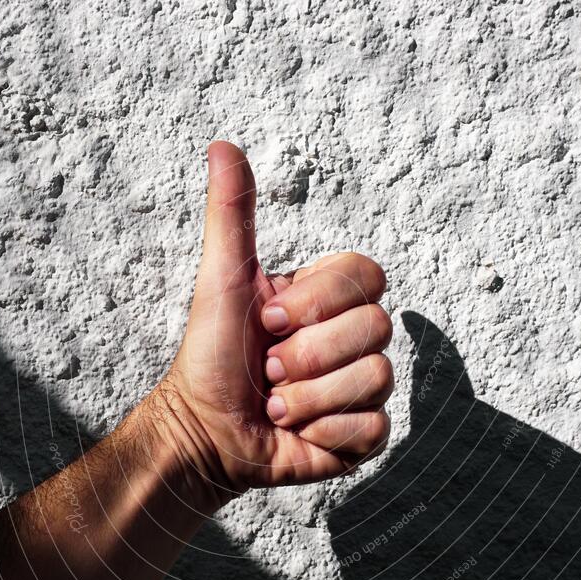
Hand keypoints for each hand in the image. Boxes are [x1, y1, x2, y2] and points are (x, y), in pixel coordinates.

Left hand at [147, 141, 392, 504]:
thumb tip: (222, 145)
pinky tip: (295, 433)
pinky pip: (373, 427)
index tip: (269, 318)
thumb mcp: (222, 279)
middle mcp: (353, 339)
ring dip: (309, 397)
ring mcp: (362, 387)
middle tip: (269, 367)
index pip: (369, 276)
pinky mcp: (363, 434)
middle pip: (376, 328)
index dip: (319, 301)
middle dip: (308, 354)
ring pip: (376, 377)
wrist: (204, 432)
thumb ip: (232, 215)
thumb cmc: (211, 355)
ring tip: (275, 403)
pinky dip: (324, 432)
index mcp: (329, 299)